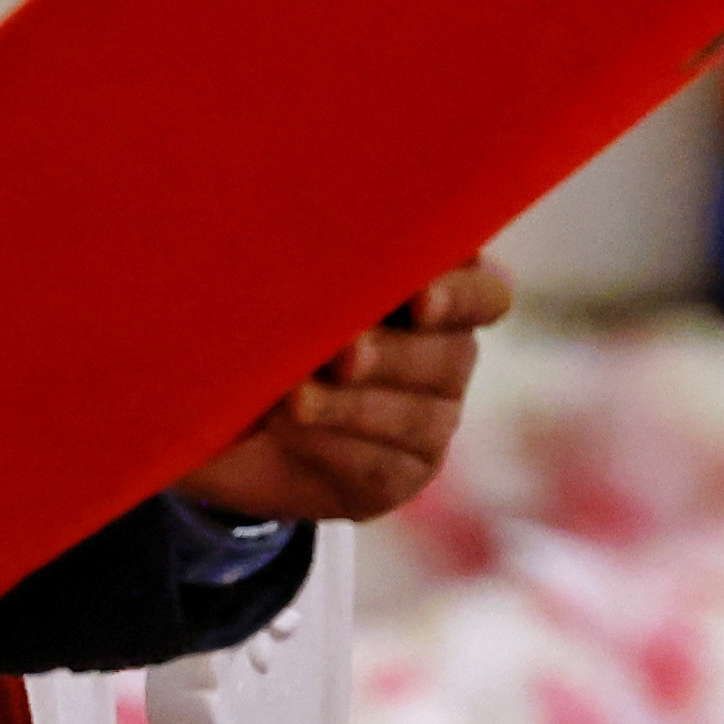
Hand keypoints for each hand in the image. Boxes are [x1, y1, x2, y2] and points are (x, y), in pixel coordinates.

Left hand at [175, 255, 517, 524]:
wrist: (238, 424)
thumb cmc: (261, 330)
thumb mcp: (275, 292)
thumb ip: (298, 272)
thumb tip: (278, 248)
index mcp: (436, 290)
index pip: (485, 292)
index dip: (460, 293)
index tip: (418, 299)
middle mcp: (448, 355)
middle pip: (452, 354)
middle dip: (394, 353)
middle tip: (344, 355)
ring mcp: (434, 420)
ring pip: (417, 414)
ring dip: (352, 404)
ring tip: (294, 399)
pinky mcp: (402, 474)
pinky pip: (380, 463)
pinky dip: (332, 444)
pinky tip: (289, 428)